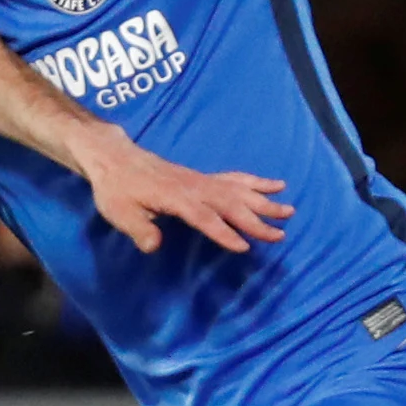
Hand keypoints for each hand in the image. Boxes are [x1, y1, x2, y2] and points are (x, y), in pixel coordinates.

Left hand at [71, 126, 291, 254]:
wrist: (115, 158)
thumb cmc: (115, 189)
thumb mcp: (119, 212)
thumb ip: (138, 229)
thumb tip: (153, 246)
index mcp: (176, 198)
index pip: (204, 218)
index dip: (224, 233)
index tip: (244, 247)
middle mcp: (194, 187)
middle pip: (230, 204)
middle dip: (256, 221)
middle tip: (280, 235)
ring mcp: (201, 180)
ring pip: (239, 190)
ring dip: (265, 201)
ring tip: (289, 211)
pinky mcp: (202, 178)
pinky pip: (235, 178)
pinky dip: (256, 182)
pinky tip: (276, 184)